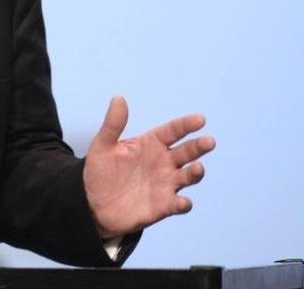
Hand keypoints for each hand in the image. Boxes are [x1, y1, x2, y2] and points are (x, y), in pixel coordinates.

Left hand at [83, 96, 214, 238]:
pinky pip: (178, 204)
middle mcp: (163, 163)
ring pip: (188, 176)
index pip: (173, 131)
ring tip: (197, 167)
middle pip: (187, 152)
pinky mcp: (163, 206)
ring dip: (196, 172)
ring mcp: (165, 184)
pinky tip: (182, 202)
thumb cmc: (101, 171)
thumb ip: (113, 124)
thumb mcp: (103, 146)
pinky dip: (183, 203)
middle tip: (209, 141)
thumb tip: (118, 98)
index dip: (186, 125)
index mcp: (151, 144)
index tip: (200, 120)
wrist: (94, 203)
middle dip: (199, 146)